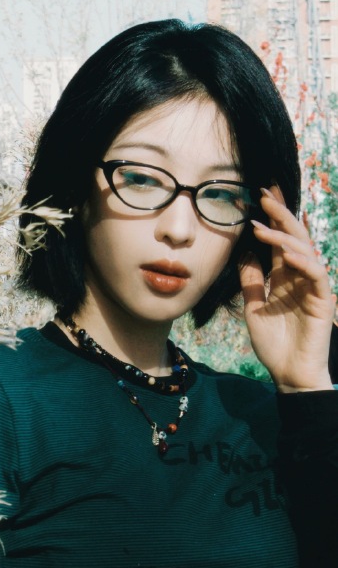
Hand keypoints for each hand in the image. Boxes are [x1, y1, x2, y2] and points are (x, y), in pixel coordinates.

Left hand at [238, 186, 335, 391]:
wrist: (288, 374)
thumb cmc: (274, 344)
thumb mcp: (254, 307)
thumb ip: (251, 280)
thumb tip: (244, 253)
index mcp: (284, 276)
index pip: (279, 240)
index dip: (271, 218)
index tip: (257, 195)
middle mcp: (300, 277)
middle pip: (293, 237)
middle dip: (280, 213)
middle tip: (265, 192)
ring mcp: (313, 287)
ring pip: (304, 251)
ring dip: (283, 235)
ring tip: (263, 224)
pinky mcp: (323, 300)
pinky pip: (315, 275)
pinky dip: (302, 262)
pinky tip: (286, 254)